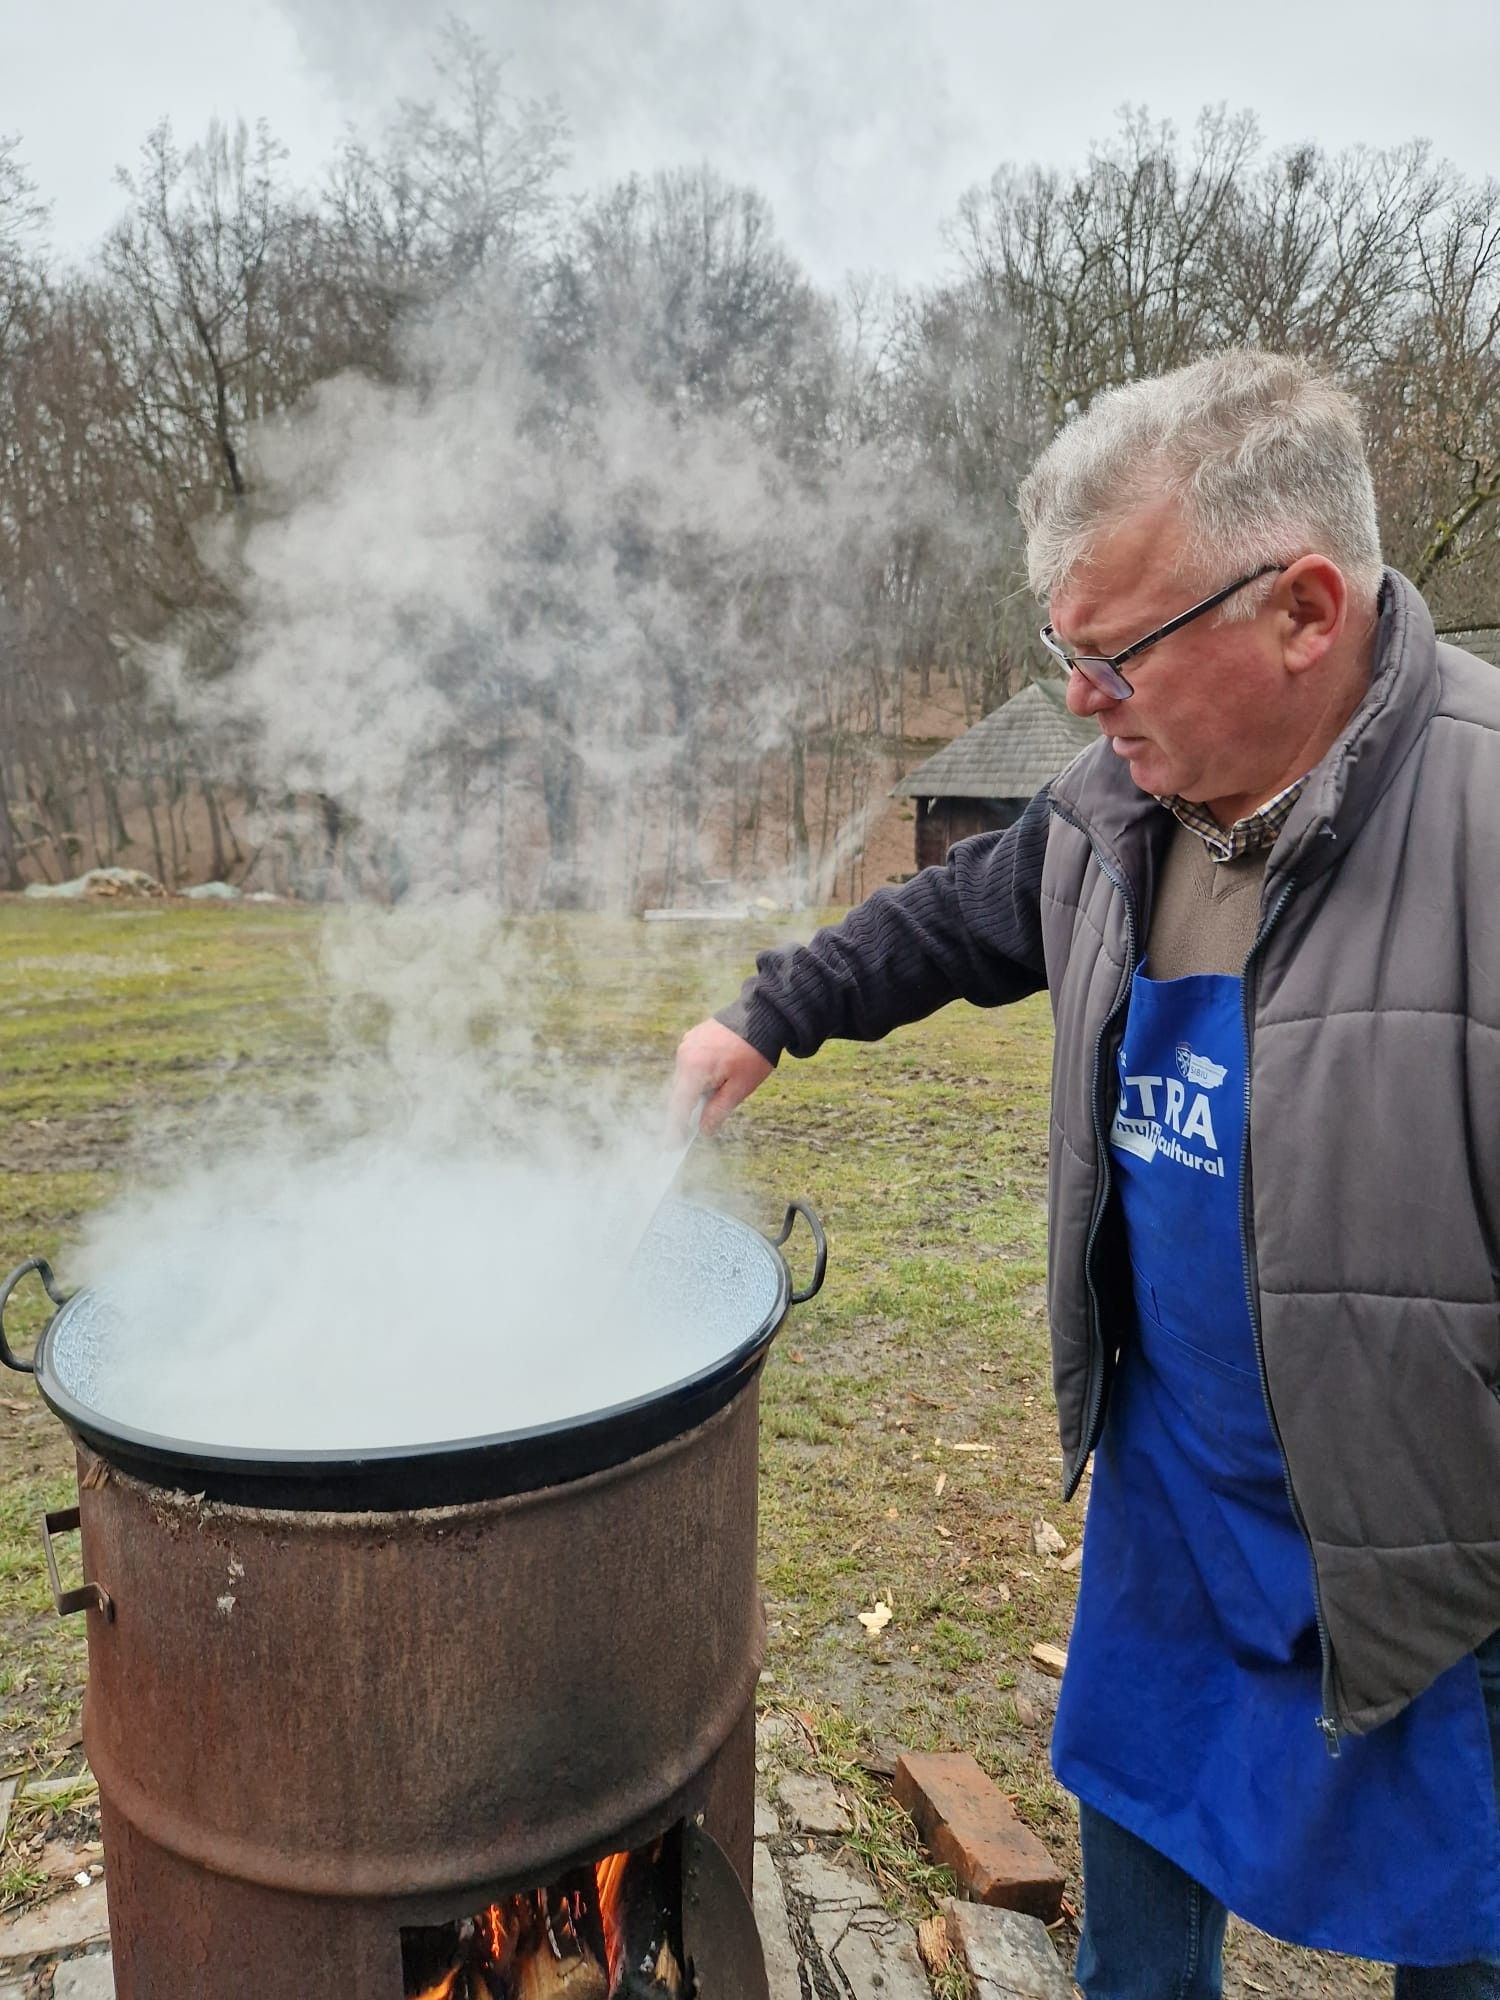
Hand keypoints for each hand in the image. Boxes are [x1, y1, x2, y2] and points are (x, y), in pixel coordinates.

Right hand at [670, 1019, 773, 1136]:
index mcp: (694, 1069)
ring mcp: (686, 1044)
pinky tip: (710, 1083)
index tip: (670, 1147)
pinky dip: (694, 1078)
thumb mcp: (740, 1088)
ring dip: (691, 1094)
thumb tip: (703, 1130)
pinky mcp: (692, 1038)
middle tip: (686, 1135)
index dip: (674, 1128)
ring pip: (683, 1079)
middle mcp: (684, 1055)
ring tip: (705, 1106)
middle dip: (683, 1113)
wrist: (761, 1016)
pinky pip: (687, 1065)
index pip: (679, 1106)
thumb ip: (718, 1111)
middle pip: (678, 1093)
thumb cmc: (754, 1054)